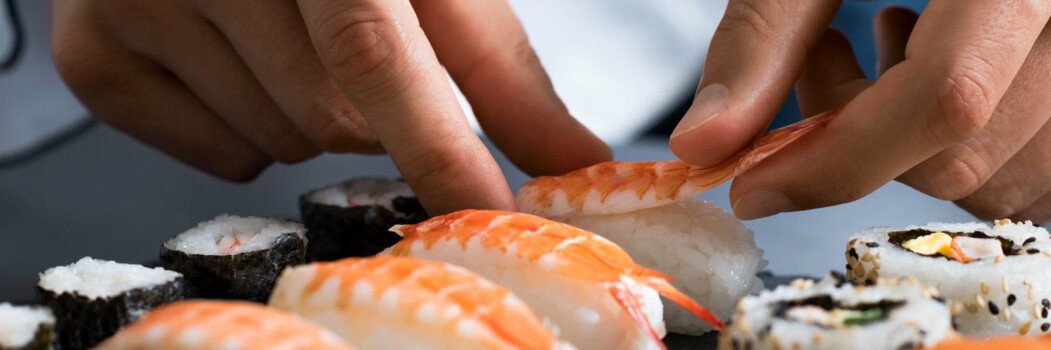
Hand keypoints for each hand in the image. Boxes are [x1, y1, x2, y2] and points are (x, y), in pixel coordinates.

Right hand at [51, 0, 610, 214]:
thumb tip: (569, 158)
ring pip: (278, 145)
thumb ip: (499, 69)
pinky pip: (218, 157)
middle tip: (356, 47)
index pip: (370, 51)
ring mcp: (135, 0)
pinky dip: (250, 132)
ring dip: (311, 119)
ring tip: (290, 40)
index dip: (434, 145)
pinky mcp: (92, 51)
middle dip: (373, 114)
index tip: (482, 211)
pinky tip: (239, 61)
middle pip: (330, 121)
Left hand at [670, 0, 1050, 221]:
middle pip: (959, 159)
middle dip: (861, 139)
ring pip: (997, 185)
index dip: (835, 161)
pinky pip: (1045, 183)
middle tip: (830, 58)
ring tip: (896, 47)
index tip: (754, 184)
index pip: (943, 103)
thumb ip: (763, 35)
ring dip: (914, 146)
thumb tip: (705, 143)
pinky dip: (977, 153)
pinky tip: (956, 70)